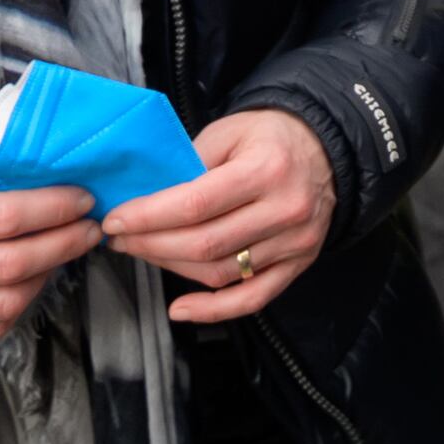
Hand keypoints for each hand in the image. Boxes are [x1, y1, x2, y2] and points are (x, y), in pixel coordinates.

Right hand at [0, 172, 98, 355]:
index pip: (4, 217)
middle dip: (63, 244)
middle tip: (87, 229)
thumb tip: (40, 176)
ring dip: (48, 277)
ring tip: (61, 254)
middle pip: (13, 264)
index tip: (81, 200)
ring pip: (9, 302)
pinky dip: (21, 306)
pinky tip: (31, 283)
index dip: (53, 209)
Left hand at [102, 108, 337, 324]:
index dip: (148, 217)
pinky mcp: (298, 264)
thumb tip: (144, 200)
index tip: (116, 220)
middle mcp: (285, 209)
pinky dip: (213, 310)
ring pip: (220, 273)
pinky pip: (252, 299)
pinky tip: (181, 309)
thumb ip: (190, 164)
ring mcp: (295, 242)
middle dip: (151, 244)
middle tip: (121, 238)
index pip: (196, 204)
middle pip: (204, 244)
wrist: (327, 149)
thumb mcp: (229, 132)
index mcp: (267, 169)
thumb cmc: (271, 136)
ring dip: (172, 269)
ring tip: (145, 253)